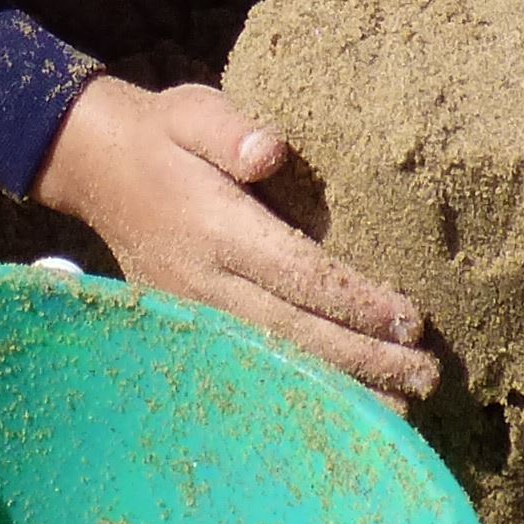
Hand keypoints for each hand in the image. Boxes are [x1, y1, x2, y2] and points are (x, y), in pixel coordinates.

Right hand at [36, 78, 439, 401]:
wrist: (96, 168)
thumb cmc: (163, 135)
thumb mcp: (193, 112)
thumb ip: (232, 130)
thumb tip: (270, 151)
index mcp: (217, 228)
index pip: (299, 275)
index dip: (357, 302)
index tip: (411, 321)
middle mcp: (205, 282)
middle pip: (296, 332)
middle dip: (364, 359)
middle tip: (427, 377)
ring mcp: (194, 313)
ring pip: (275, 362)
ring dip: (340, 389)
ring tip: (401, 412)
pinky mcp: (190, 329)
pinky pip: (251, 368)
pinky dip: (298, 392)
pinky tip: (340, 410)